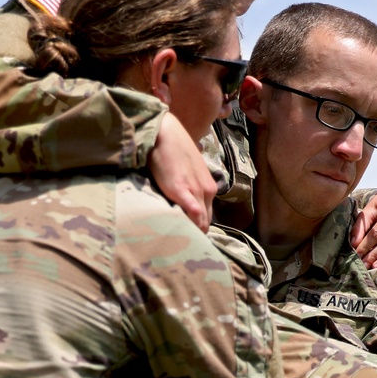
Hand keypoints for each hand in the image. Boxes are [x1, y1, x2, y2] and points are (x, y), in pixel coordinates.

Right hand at [148, 113, 217, 232]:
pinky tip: (182, 232)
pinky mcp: (182, 190)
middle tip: (184, 245)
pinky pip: (193, 211)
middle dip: (196, 234)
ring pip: (200, 221)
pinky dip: (190, 223)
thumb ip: (189, 188)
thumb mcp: (188, 173)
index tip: (189, 237)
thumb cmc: (174, 151)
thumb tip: (184, 204)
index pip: (207, 217)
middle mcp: (208, 192)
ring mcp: (197, 191)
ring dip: (192, 232)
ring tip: (179, 242)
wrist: (166, 133)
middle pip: (205, 222)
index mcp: (210, 188)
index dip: (199, 229)